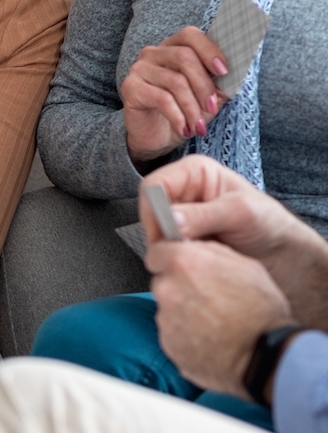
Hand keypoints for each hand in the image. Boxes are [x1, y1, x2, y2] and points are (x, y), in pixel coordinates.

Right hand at [121, 27, 228, 161]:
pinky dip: (178, 116)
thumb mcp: (206, 98)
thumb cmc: (183, 113)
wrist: (155, 138)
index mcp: (173, 47)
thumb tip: (233, 78)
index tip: (224, 71)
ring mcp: (139, 69)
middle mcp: (153, 53)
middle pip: (184, 57)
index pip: (190, 35)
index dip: (209, 50)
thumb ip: (218, 84)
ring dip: (193, 107)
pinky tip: (184, 130)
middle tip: (213, 107)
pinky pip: (161, 98)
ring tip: (199, 126)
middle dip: (204, 85)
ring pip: (175, 81)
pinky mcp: (130, 88)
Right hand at [142, 155, 327, 328]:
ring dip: (169, 246)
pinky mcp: (182, 236)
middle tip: (180, 251)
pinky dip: (175, 255)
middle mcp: (183, 190)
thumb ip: (204, 215)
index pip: (154, 185)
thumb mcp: (241, 213)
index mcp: (194, 172)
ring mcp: (181, 214)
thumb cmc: (269, 224)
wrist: (282, 252)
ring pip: (155, 230)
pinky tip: (195, 260)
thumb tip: (170, 219)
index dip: (154, 211)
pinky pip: (165, 245)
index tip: (166, 236)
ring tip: (195, 255)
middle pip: (150, 208)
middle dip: (162, 232)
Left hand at [148, 238, 292, 398]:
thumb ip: (211, 253)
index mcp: (185, 264)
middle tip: (207, 298)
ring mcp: (165, 319)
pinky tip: (209, 336)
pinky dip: (185, 334)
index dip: (170, 259)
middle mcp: (168, 289)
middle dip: (178, 287)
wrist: (265, 356)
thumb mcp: (246, 267)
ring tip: (213, 320)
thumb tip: (193, 248)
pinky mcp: (168, 344)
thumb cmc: (261, 313)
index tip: (179, 266)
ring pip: (167, 309)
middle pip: (162, 282)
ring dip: (183, 312)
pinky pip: (172, 333)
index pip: (156, 253)